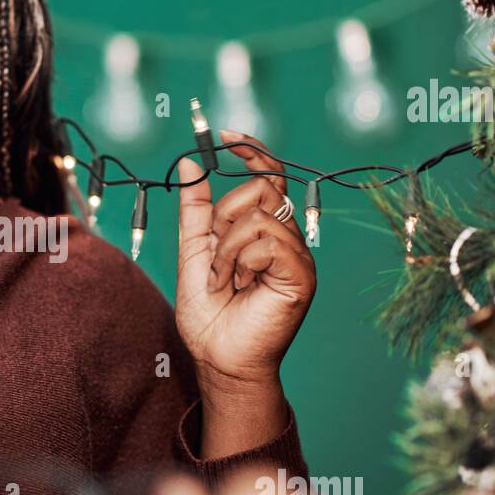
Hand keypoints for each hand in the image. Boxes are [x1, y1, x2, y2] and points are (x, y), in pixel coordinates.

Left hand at [175, 130, 315, 394]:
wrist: (218, 358)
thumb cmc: (209, 313)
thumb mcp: (193, 252)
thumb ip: (195, 210)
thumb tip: (192, 163)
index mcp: (264, 230)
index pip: (268, 175)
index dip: (251, 151)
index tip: (224, 136)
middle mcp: (285, 238)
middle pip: (261, 188)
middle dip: (224, 219)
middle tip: (216, 259)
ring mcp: (297, 256)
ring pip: (259, 217)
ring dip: (226, 250)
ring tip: (224, 281)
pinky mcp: (301, 276)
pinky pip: (268, 244)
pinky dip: (241, 262)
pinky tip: (239, 286)